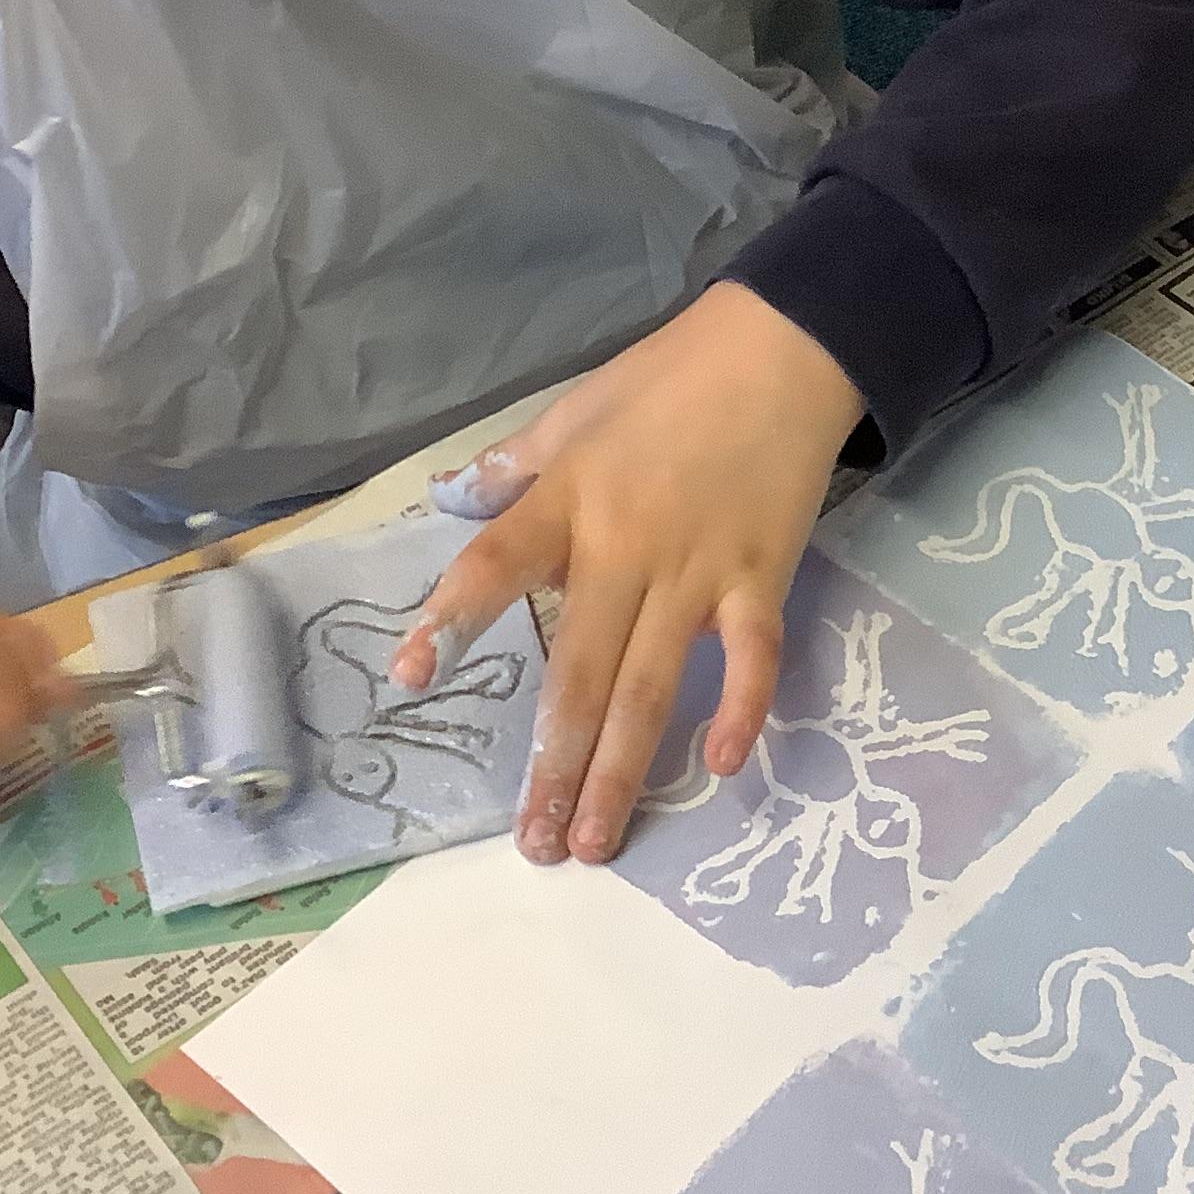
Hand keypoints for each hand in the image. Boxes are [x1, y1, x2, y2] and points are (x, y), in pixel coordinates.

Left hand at [392, 283, 863, 865]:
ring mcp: (697, 571)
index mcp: (567, 502)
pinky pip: (751, 657)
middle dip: (553, 765)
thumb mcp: (573, 412)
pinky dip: (741, 710)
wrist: (783, 348)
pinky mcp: (761, 579)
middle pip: (577, 672)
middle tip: (533, 844)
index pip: (493, 568)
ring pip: (651, 687)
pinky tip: (720, 766)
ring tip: (596, 843)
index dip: (451, 621)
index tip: (410, 679)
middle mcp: (624, 549)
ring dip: (621, 772)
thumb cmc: (668, 381)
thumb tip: (450, 496)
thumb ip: (513, 467)